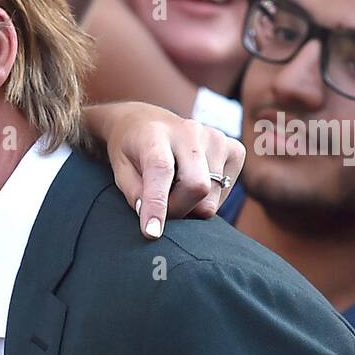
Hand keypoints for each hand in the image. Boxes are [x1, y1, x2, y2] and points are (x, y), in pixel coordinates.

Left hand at [87, 101, 244, 237]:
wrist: (147, 122)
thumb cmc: (132, 151)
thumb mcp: (120, 170)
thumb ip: (135, 194)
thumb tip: (153, 221)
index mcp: (155, 134)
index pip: (161, 170)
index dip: (157, 204)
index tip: (152, 233)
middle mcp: (190, 131)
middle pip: (197, 187)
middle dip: (178, 210)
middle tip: (161, 210)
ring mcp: (216, 138)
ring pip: (211, 197)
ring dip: (191, 206)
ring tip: (175, 190)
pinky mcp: (234, 149)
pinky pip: (226, 191)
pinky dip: (208, 198)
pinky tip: (193, 183)